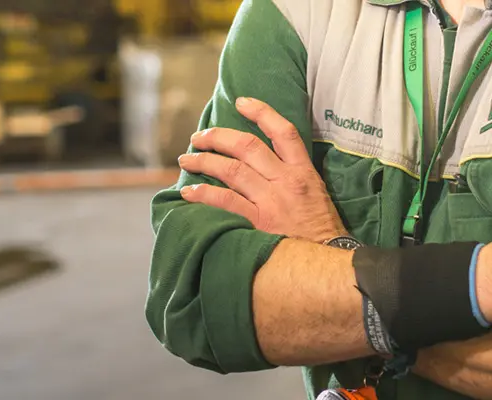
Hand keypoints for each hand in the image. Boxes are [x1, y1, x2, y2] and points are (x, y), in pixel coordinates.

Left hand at [178, 97, 346, 242]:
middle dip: (218, 137)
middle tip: (198, 137)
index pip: (283, 131)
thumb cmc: (320, 231)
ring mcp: (271, 201)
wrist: (326, 262)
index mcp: (303, 172)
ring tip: (186, 159)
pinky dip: (204, 194)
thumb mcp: (316, 194)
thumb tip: (263, 163)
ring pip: (232, 170)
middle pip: (247, 147)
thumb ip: (292, 176)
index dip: (261, 112)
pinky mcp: (259, 222)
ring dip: (204, 161)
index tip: (241, 102)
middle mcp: (286, 181)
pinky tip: (188, 192)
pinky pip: (225, 202)